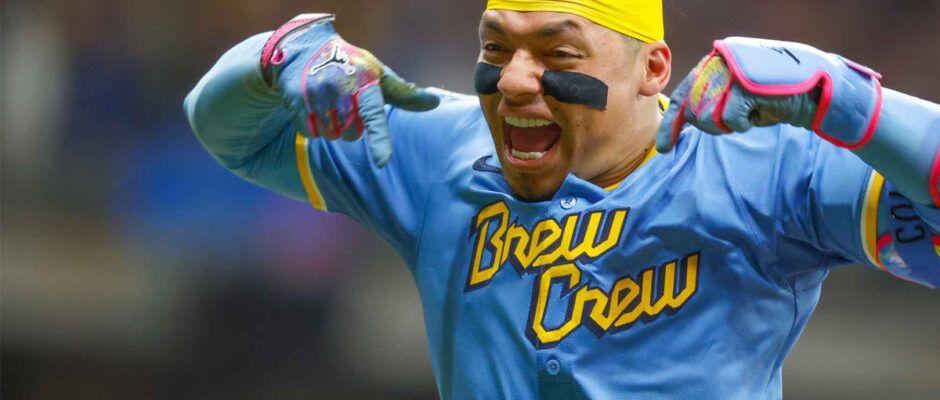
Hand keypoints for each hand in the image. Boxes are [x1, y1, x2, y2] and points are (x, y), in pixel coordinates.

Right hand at [262, 14, 439, 166]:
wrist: (303, 48)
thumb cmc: (350, 66)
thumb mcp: (377, 75)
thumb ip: (404, 94)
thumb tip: (435, 103)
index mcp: (364, 83)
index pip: (374, 116)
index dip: (379, 140)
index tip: (383, 162)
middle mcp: (340, 89)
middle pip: (351, 136)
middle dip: (350, 126)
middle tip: (345, 103)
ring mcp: (316, 96)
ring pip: (331, 136)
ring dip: (332, 127)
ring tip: (328, 102)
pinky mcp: (296, 102)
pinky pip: (311, 133)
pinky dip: (313, 125)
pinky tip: (312, 105)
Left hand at [655, 53, 817, 152]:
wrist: (811, 90)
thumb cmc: (770, 97)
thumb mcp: (734, 98)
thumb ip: (710, 103)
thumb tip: (681, 123)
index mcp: (712, 63)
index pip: (681, 95)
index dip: (671, 124)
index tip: (665, 148)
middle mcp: (717, 63)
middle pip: (691, 109)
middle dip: (708, 126)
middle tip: (732, 123)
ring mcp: (730, 72)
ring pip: (706, 116)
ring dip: (726, 125)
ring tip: (749, 112)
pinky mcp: (744, 85)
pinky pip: (728, 119)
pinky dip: (742, 124)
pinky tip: (758, 113)